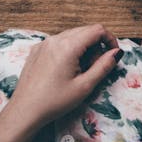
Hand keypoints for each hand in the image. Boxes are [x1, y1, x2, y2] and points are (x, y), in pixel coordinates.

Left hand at [5, 25, 121, 133]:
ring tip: (80, 71)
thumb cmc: (54, 102)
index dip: (109, 39)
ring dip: (83, 48)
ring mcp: (44, 44)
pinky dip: (69, 50)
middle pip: (85, 31)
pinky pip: (59, 42)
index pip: (97, 30)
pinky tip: (66, 70)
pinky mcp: (37, 50)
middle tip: (95, 68)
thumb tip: (117, 52)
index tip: (112, 55)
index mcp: (68, 46)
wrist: (24, 112)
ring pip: (72, 36)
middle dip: (96, 45)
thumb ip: (103, 66)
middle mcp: (55, 39)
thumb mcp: (84, 86)